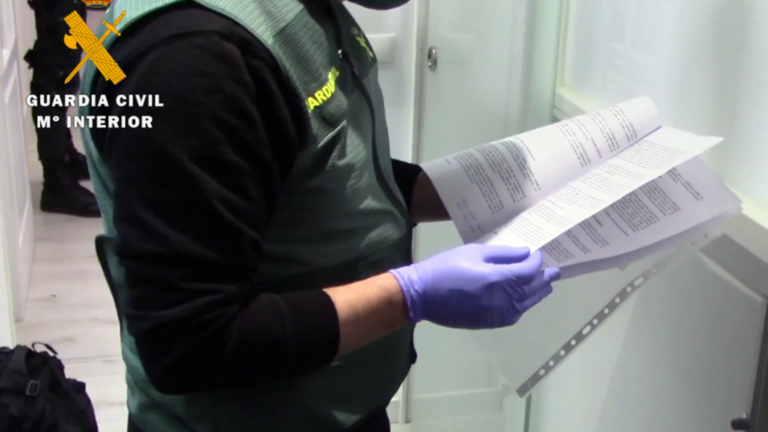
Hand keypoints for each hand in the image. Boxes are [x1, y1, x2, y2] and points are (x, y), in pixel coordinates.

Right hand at [389, 244, 559, 328]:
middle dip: (544, 279)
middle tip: (555, 272)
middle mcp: (503, 300)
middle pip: (532, 289)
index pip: (528, 270)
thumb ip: (503, 254)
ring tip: (546, 286)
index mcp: (499, 279)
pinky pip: (514, 315)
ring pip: (526, 304)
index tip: (538, 254)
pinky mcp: (489, 322)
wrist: (422, 294)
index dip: (536, 261)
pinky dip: (524, 306)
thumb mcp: (473, 252)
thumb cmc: (446, 267)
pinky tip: (525, 300)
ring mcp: (497, 314)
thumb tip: (525, 254)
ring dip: (538, 294)